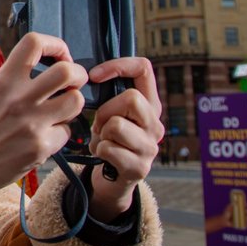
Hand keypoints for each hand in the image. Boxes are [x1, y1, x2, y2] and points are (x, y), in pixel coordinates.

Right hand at [0, 33, 87, 202]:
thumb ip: (10, 75)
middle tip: (73, 82)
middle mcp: (18, 99)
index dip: (56, 44)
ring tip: (61, 109)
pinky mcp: (41, 146)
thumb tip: (40, 62)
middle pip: (67, 72)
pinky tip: (46, 135)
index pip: (34, 43)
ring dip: (73, 104)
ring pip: (76, 101)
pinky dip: (60, 132)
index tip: (60, 55)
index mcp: (4, 81)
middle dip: (78, 74)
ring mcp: (31, 124)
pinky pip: (67, 131)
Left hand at [86, 57, 163, 220]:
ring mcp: (150, 147)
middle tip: (100, 124)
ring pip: (116, 125)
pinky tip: (102, 155)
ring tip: (102, 140)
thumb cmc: (109, 139)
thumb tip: (90, 75)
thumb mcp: (112, 113)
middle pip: (131, 98)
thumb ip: (110, 95)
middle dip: (105, 110)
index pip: (144, 68)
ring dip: (100, 133)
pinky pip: (108, 148)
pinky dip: (98, 150)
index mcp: (150, 104)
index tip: (94, 76)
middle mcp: (156, 124)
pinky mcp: (139, 168)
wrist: (113, 179)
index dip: (118, 66)